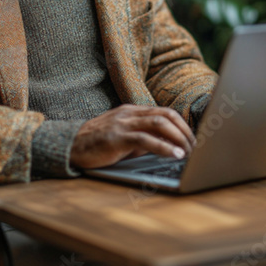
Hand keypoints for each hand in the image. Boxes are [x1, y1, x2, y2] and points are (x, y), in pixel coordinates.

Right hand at [69, 104, 196, 168]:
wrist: (69, 146)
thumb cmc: (96, 144)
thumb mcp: (123, 138)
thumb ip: (142, 139)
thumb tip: (166, 147)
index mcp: (132, 111)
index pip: (163, 112)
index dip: (181, 124)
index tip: (192, 138)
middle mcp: (129, 113)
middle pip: (165, 115)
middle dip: (184, 130)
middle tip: (195, 146)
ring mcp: (123, 123)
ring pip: (159, 123)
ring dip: (178, 138)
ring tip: (189, 151)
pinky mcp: (117, 137)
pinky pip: (145, 139)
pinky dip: (164, 147)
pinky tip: (174, 154)